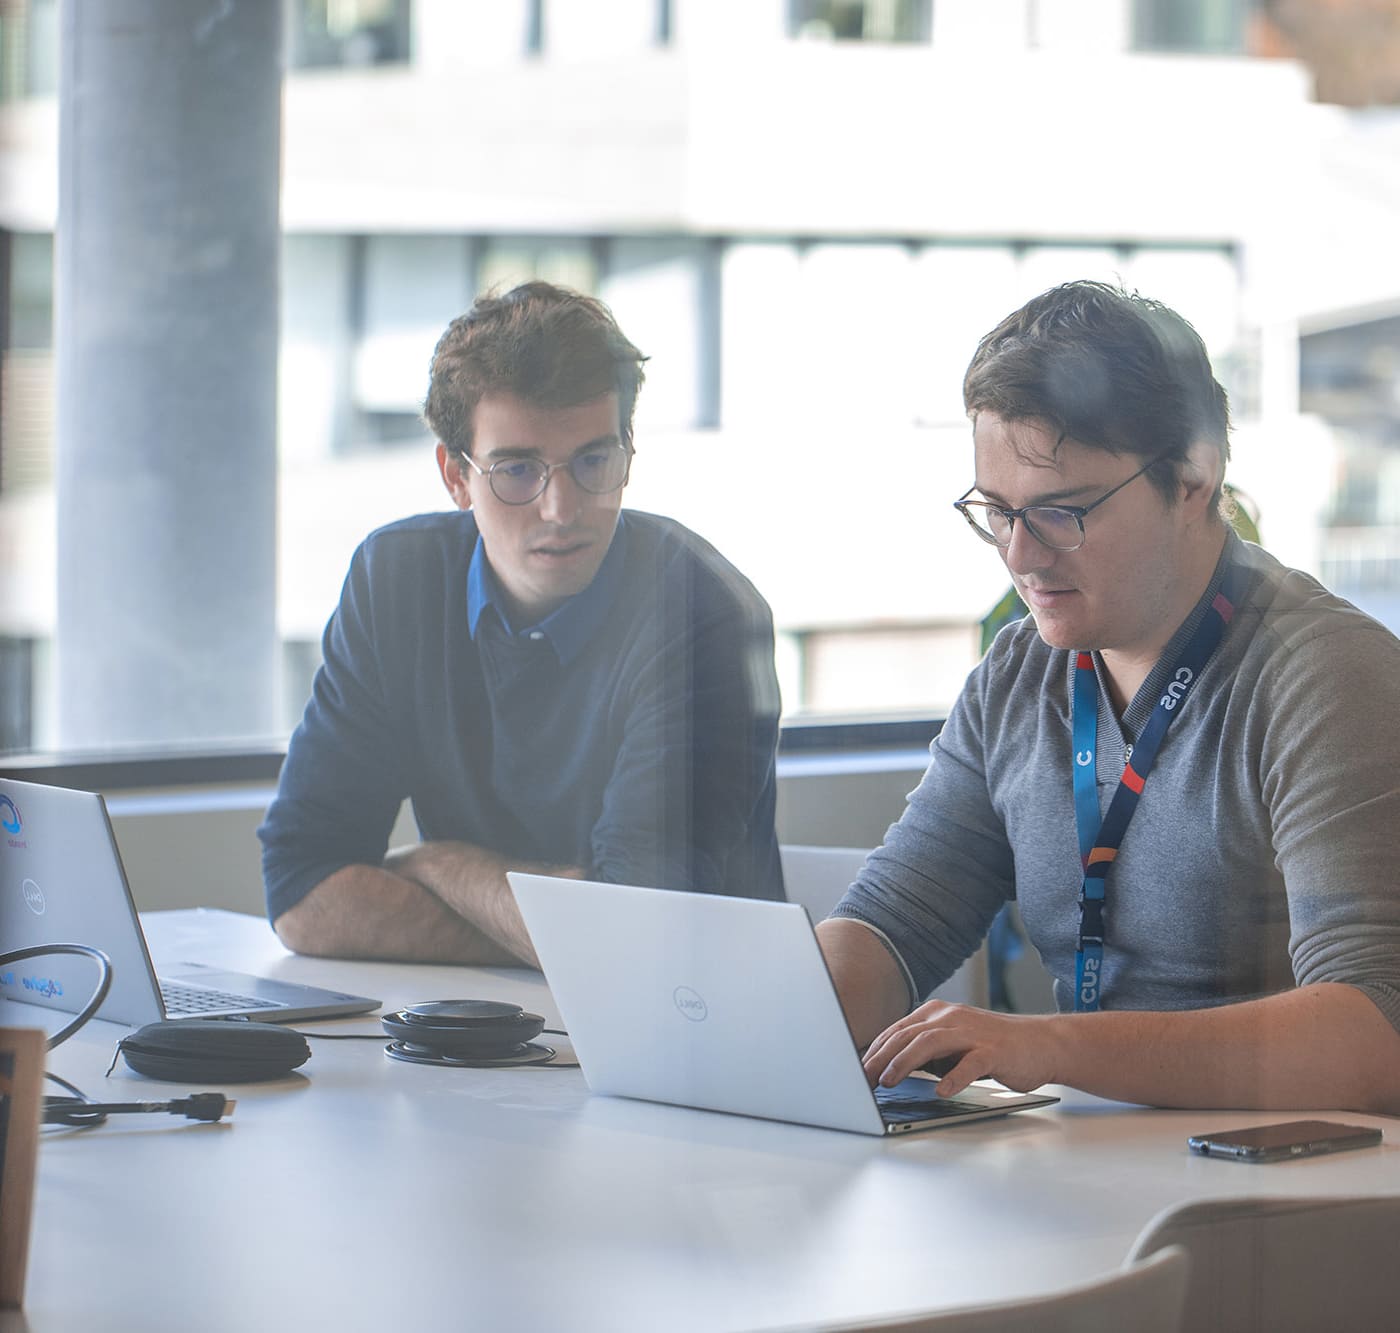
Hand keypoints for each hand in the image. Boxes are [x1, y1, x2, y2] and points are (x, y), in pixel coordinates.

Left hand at [861, 1000, 1063, 1097]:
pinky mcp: (993, 1052)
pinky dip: (953, 1078)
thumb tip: (890, 1068)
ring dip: (905, 1062)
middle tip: (862, 1079)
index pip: (898, 1030)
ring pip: (930, 1042)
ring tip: (888, 1080)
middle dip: (880, 1057)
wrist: (1041, 1044)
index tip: (855, 1069)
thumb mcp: (953, 1044)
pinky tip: (941, 1091)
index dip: (875, 1049)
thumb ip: (926, 1052)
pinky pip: (970, 1064)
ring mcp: (972, 1033)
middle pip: (908, 1035)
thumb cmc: (992, 1048)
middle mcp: (951, 1018)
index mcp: (938, 1013)